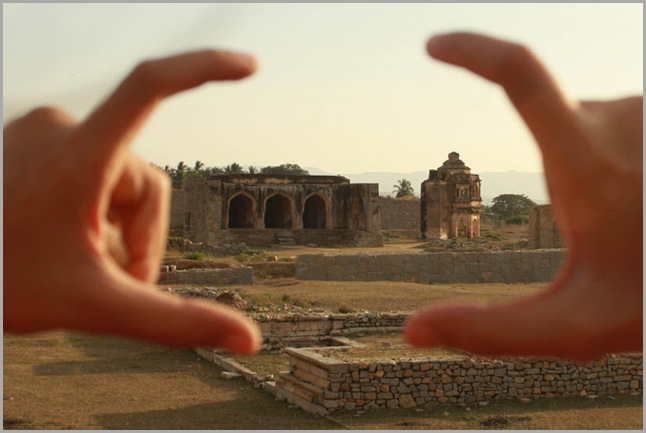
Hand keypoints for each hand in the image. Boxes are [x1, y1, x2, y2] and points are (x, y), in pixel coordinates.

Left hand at [4, 50, 260, 354]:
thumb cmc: (4, 287)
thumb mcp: (96, 305)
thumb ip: (177, 322)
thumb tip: (250, 340)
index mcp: (77, 155)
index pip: (150, 87)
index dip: (204, 69)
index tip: (248, 67)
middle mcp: (59, 128)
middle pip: (145, 181)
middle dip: (142, 237)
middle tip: (109, 278)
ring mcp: (45, 134)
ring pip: (123, 180)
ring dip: (120, 228)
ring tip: (85, 261)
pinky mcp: (38, 143)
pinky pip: (96, 171)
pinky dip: (99, 210)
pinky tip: (71, 238)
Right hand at [405, 32, 641, 359]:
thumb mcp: (573, 328)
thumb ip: (489, 333)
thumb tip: (412, 330)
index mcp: (588, 164)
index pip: (521, 75)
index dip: (473, 52)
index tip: (435, 46)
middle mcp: (620, 119)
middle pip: (551, 131)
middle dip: (563, 178)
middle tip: (607, 233)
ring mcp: (644, 112)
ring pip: (583, 128)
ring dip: (589, 169)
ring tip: (636, 218)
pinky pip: (612, 125)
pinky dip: (612, 159)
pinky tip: (644, 198)